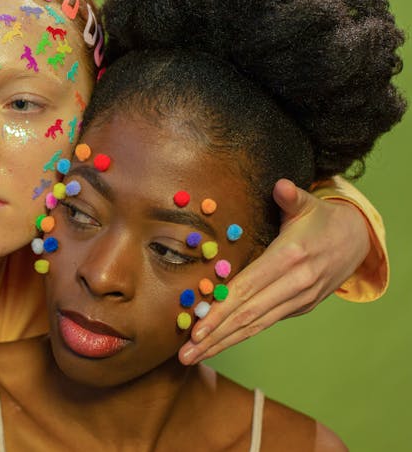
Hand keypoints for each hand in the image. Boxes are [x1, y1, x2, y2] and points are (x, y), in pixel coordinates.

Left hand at [178, 178, 370, 364]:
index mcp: (289, 258)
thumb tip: (281, 186)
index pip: (247, 290)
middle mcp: (295, 285)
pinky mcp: (300, 307)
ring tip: (194, 356)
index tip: (197, 327)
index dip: (221, 311)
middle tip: (185, 354)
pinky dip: (240, 334)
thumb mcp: (309, 205)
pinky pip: (265, 323)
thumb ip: (291, 197)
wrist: (357, 241)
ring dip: (223, 343)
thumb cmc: (321, 219)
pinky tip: (217, 343)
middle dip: (214, 337)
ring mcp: (299, 300)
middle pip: (247, 316)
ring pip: (255, 326)